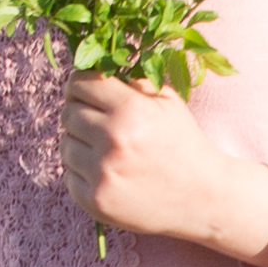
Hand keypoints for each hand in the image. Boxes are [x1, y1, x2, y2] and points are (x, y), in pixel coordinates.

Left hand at [60, 75, 267, 266]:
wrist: (202, 197)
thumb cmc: (183, 143)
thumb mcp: (166, 101)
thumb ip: (130, 82)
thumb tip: (93, 65)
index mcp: (131, 109)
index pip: (80, 83)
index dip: (81, 84)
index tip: (87, 91)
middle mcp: (113, 139)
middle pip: (68, 113)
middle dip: (81, 114)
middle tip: (100, 122)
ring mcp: (102, 173)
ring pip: (65, 145)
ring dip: (80, 144)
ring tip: (107, 150)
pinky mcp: (96, 201)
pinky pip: (69, 175)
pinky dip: (82, 172)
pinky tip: (108, 172)